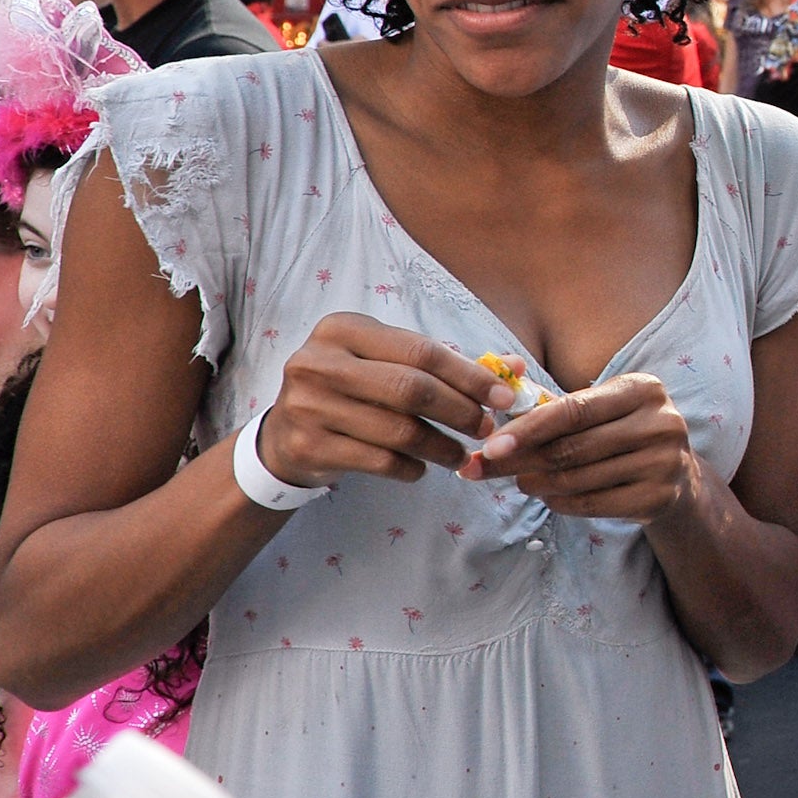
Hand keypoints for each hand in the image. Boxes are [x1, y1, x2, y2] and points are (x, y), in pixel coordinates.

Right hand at [258, 314, 509, 487]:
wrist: (282, 436)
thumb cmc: (350, 391)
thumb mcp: (386, 364)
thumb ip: (445, 364)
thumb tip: (514, 367)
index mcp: (342, 329)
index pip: (422, 351)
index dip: (470, 376)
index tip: (504, 397)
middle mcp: (319, 362)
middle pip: (412, 389)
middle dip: (460, 412)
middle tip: (487, 428)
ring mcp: (308, 405)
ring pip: (398, 430)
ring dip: (441, 447)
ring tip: (460, 455)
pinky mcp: (308, 446)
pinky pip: (380, 461)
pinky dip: (411, 468)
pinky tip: (420, 468)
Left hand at [466, 372, 703, 522]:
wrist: (676, 475)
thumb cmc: (620, 434)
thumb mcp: (598, 409)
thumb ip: (549, 404)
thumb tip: (491, 405)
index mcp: (642, 388)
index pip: (574, 409)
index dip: (527, 428)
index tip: (490, 446)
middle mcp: (660, 422)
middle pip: (572, 447)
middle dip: (520, 460)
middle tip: (486, 469)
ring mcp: (664, 462)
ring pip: (578, 478)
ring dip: (537, 483)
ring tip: (521, 481)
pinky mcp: (659, 497)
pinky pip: (592, 503)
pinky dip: (560, 502)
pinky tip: (549, 496)